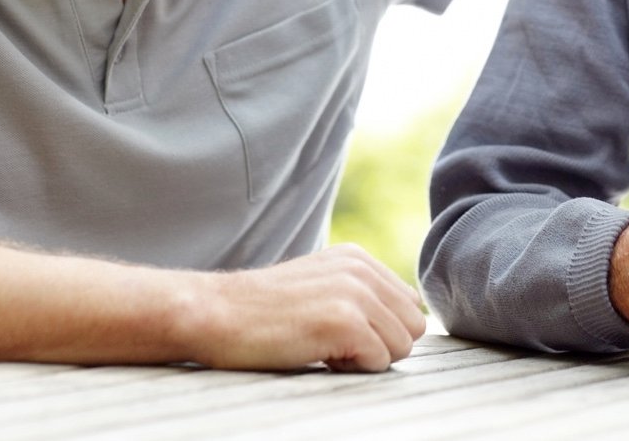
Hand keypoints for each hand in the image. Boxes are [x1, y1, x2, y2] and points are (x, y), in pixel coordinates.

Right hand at [178, 244, 425, 371]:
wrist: (215, 313)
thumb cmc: (262, 311)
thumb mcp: (318, 285)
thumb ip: (360, 293)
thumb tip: (405, 320)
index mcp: (358, 259)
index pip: (408, 304)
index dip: (381, 329)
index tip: (340, 331)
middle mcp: (361, 270)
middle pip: (412, 326)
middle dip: (381, 345)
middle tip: (334, 344)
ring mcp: (354, 293)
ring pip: (402, 345)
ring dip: (367, 358)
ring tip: (324, 347)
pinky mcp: (344, 321)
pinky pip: (380, 361)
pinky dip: (352, 368)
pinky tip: (317, 354)